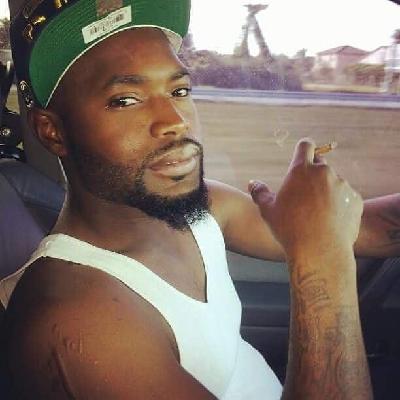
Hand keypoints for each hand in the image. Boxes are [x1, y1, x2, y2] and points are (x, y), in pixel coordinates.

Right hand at [249, 139, 362, 260]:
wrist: (319, 250)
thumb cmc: (290, 228)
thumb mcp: (268, 210)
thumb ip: (259, 192)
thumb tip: (253, 183)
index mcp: (301, 170)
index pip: (305, 146)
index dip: (303, 150)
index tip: (302, 156)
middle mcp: (324, 172)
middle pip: (320, 164)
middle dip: (313, 174)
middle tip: (304, 194)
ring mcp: (342, 185)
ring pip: (334, 182)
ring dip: (326, 190)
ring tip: (317, 213)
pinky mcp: (355, 200)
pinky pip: (346, 197)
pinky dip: (339, 204)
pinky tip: (330, 221)